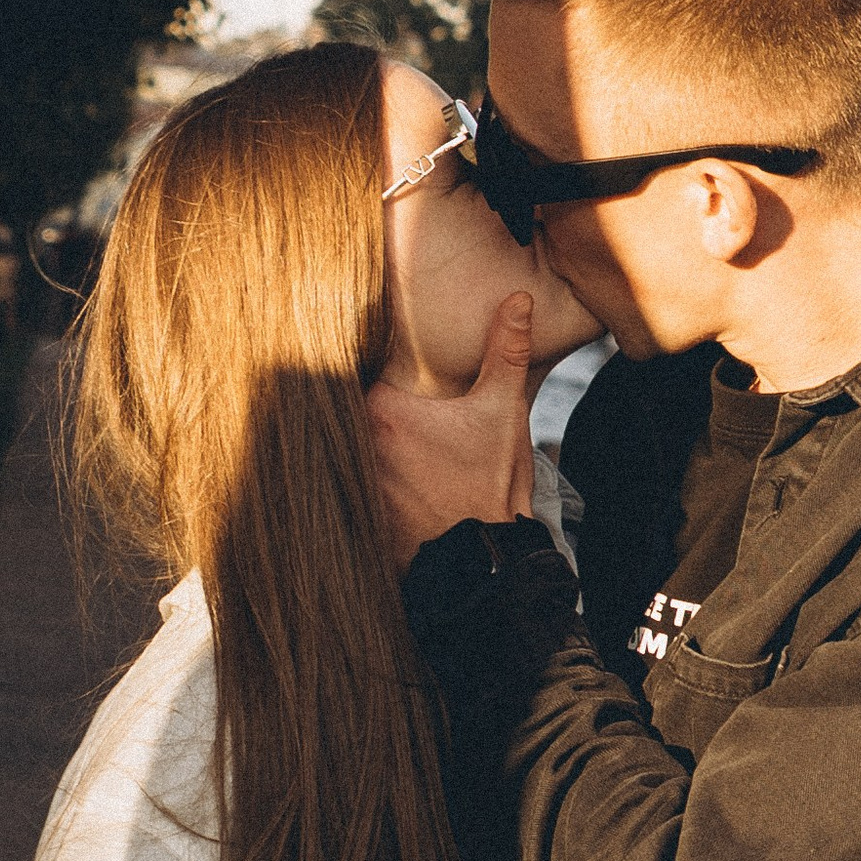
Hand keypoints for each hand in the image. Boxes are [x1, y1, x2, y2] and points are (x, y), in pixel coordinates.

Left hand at [367, 289, 535, 567]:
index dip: (370, 365)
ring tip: (381, 436)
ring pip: (343, 447)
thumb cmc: (492, 485)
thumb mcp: (503, 411)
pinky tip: (372, 476)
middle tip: (376, 390)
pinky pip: (342, 484)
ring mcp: (350, 481)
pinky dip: (351, 478)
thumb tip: (518, 299)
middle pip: (346, 408)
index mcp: (384, 411)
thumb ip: (506, 351)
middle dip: (360, 405)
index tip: (379, 359)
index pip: (358, 369)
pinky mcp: (352, 513)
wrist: (484, 561)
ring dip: (356, 442)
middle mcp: (357, 445)